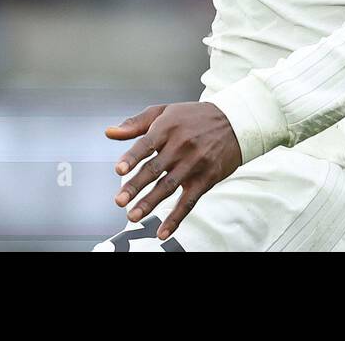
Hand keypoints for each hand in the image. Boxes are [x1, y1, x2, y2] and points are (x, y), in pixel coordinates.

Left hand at [105, 101, 240, 240]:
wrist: (235, 122)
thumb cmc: (194, 117)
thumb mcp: (165, 111)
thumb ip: (136, 123)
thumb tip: (110, 133)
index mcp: (167, 127)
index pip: (146, 144)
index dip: (132, 157)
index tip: (119, 169)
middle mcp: (181, 145)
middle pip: (155, 169)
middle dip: (135, 186)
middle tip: (119, 200)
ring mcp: (194, 163)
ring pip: (168, 187)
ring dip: (150, 203)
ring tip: (133, 215)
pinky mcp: (206, 178)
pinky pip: (188, 201)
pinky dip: (176, 218)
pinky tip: (163, 231)